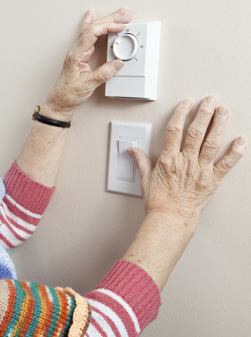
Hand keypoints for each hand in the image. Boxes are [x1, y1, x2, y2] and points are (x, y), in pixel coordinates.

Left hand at [43, 8, 130, 119]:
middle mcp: (76, 50)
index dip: (108, 26)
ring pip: (91, 30)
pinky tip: (92, 17)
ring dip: (105, 21)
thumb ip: (104, 73)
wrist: (59, 102)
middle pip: (93, 27)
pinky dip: (94, 26)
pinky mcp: (80, 56)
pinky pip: (88, 36)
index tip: (121, 26)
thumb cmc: (68, 94)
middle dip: (110, 19)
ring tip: (118, 15)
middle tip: (124, 16)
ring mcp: (78, 52)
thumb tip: (118, 63)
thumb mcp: (88, 84)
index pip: (92, 32)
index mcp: (76, 54)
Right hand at [129, 97, 246, 220]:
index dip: (181, 114)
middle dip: (204, 114)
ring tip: (223, 111)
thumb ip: (141, 161)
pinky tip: (241, 140)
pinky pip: (226, 164)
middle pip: (195, 132)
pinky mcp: (212, 181)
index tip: (187, 104)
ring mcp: (200, 171)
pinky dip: (235, 152)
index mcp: (168, 160)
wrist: (170, 218)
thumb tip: (132, 150)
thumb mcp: (145, 179)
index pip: (174, 131)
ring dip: (218, 125)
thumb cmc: (159, 201)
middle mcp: (185, 163)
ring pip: (211, 143)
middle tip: (210, 100)